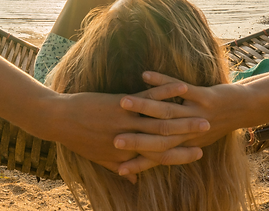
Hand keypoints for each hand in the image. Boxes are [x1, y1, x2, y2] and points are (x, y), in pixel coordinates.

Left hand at [46, 81, 210, 179]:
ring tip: (204, 114)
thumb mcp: (100, 158)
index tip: (199, 152)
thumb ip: (119, 167)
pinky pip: (149, 97)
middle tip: (210, 131)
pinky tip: (181, 87)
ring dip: (185, 117)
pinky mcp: (121, 103)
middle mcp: (130, 139)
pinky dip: (166, 91)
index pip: (160, 157)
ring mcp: (127, 121)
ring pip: (162, 120)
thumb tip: (131, 181)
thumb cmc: (78, 139)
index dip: (181, 156)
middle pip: (166, 139)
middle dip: (190, 136)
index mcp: (127, 154)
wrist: (58, 120)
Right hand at [114, 72, 247, 175]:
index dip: (137, 161)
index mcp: (185, 144)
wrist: (244, 109)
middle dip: (134, 138)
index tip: (116, 164)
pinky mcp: (204, 97)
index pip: (157, 156)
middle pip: (157, 136)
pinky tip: (145, 75)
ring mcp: (197, 114)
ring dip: (143, 106)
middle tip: (112, 138)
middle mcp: (190, 132)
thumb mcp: (193, 141)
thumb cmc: (214, 125)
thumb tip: (160, 161)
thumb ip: (172, 150)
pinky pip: (180, 88)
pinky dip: (162, 82)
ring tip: (122, 103)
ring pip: (166, 111)